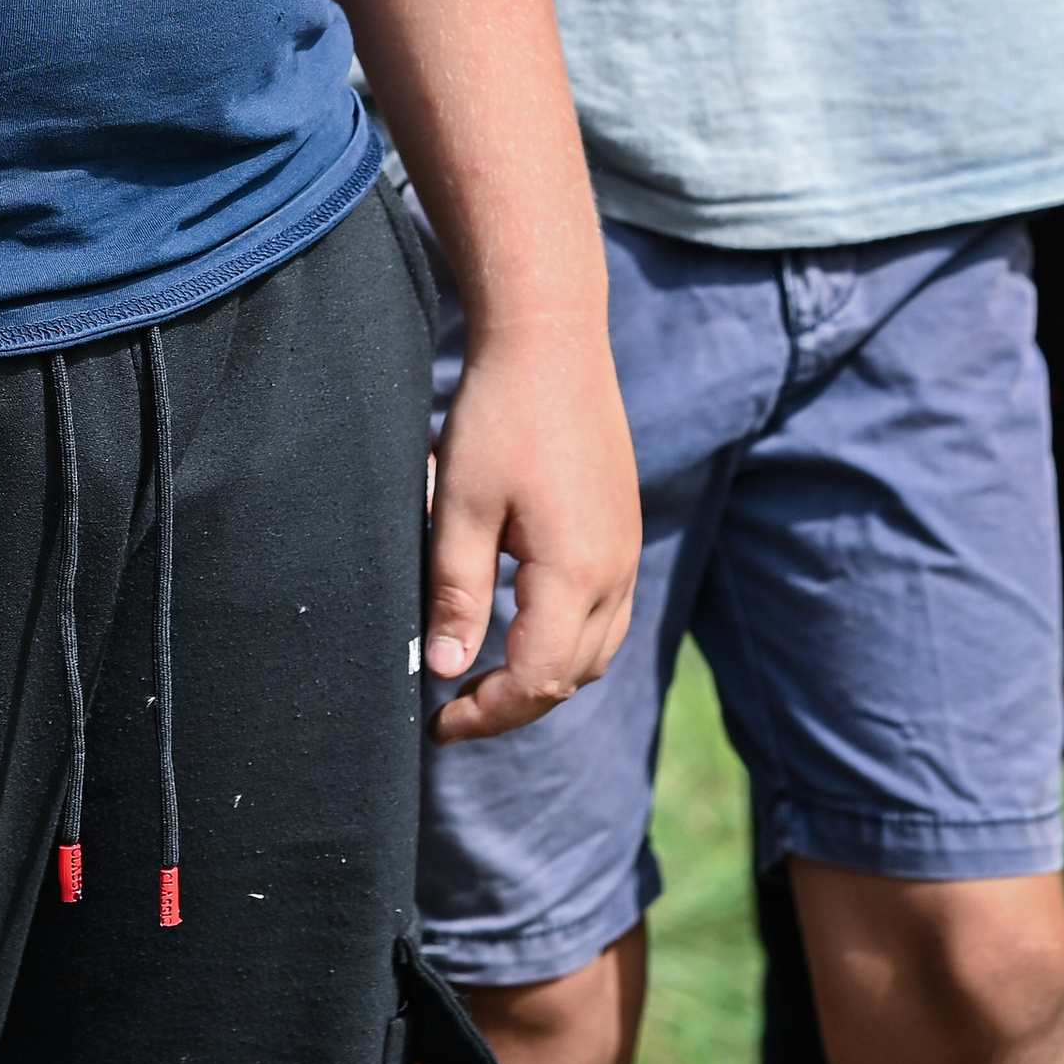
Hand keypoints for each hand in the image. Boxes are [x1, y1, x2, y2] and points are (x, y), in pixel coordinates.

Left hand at [425, 317, 638, 743]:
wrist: (551, 339)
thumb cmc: (498, 415)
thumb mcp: (460, 506)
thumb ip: (457, 593)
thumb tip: (446, 670)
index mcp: (576, 573)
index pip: (538, 681)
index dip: (488, 714)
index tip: (439, 724)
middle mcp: (614, 571)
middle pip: (572, 676)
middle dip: (515, 703)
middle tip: (455, 709)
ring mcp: (625, 549)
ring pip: (596, 649)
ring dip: (545, 674)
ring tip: (486, 677)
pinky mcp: (622, 527)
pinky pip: (606, 612)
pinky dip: (567, 637)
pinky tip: (525, 624)